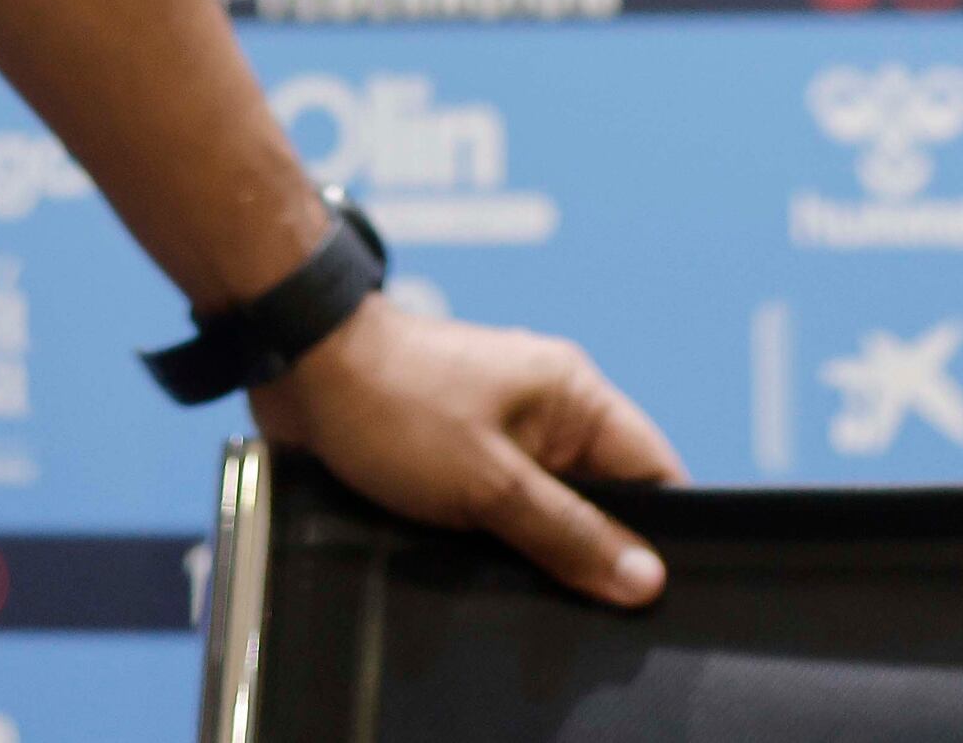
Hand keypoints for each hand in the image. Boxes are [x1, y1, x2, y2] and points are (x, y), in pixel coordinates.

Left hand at [251, 293, 685, 607]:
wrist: (301, 363)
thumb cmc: (395, 405)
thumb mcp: (490, 483)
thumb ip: (569, 533)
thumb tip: (646, 580)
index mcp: (576, 395)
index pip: (655, 471)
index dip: (660, 534)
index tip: (648, 593)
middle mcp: (550, 409)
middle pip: (605, 498)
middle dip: (592, 549)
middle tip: (577, 599)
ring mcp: (506, 430)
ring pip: (552, 508)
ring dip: (539, 544)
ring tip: (523, 577)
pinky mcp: (465, 452)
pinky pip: (506, 504)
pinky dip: (500, 534)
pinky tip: (484, 561)